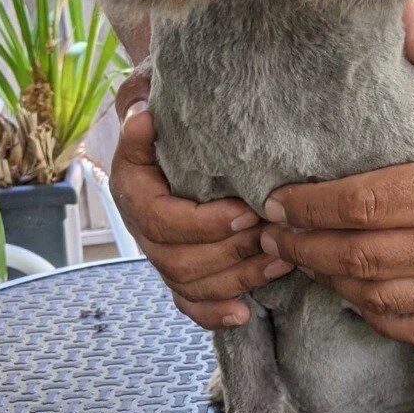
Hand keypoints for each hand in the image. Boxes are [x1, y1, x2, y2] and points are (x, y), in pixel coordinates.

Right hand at [110, 71, 289, 329]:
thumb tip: (143, 115)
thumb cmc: (167, 117)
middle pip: (177, 261)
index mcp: (132, 191)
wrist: (166, 130)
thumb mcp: (149, 99)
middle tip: (275, 235)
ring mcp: (160, 252)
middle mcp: (141, 227)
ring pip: (190, 284)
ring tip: (281, 260)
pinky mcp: (179, 270)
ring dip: (237, 278)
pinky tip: (244, 312)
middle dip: (231, 253)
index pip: (160, 221)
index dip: (203, 224)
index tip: (245, 210)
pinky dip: (214, 313)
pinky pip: (189, 304)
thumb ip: (142, 107)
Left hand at [261, 0, 413, 347]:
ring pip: (376, 295)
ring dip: (326, 278)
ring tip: (294, 253)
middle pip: (358, 256)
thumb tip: (396, 1)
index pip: (363, 205)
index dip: (310, 206)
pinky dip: (371, 313)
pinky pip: (413, 326)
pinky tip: (345, 289)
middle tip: (267, 230)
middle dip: (303, 245)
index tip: (272, 198)